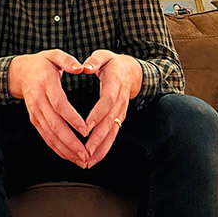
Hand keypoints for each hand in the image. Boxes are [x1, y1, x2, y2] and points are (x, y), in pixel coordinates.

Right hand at [9, 49, 89, 166]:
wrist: (21, 73)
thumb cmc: (43, 63)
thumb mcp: (54, 55)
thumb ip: (68, 60)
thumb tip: (81, 67)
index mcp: (45, 84)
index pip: (59, 104)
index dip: (72, 118)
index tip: (86, 130)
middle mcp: (38, 101)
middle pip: (54, 125)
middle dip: (70, 142)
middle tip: (86, 154)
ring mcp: (35, 112)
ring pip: (49, 135)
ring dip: (65, 150)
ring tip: (81, 160)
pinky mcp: (34, 120)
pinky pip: (46, 136)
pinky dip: (57, 148)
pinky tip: (69, 157)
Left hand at [79, 50, 141, 166]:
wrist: (131, 71)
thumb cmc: (112, 63)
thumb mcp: (103, 55)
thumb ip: (95, 60)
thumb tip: (86, 66)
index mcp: (115, 84)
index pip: (107, 101)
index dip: (97, 114)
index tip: (86, 126)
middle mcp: (120, 101)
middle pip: (110, 121)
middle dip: (98, 138)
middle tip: (86, 151)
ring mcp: (121, 111)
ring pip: (113, 132)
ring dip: (101, 148)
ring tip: (88, 161)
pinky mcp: (119, 118)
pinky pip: (113, 134)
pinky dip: (104, 148)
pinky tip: (94, 158)